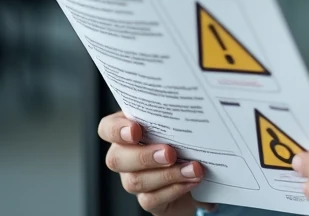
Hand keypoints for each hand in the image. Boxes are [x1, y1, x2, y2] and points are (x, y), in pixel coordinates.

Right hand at [97, 111, 213, 214]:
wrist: (202, 171)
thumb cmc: (187, 140)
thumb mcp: (181, 124)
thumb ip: (175, 118)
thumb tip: (188, 109)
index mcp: (129, 131)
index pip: (107, 128)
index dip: (116, 130)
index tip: (135, 130)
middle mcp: (126, 156)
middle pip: (116, 159)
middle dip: (144, 156)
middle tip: (169, 153)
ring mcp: (134, 179)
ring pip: (134, 181)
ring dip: (167, 175)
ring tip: (192, 168)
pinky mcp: (148, 199)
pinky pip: (151, 199)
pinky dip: (174, 189)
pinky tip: (190, 180)